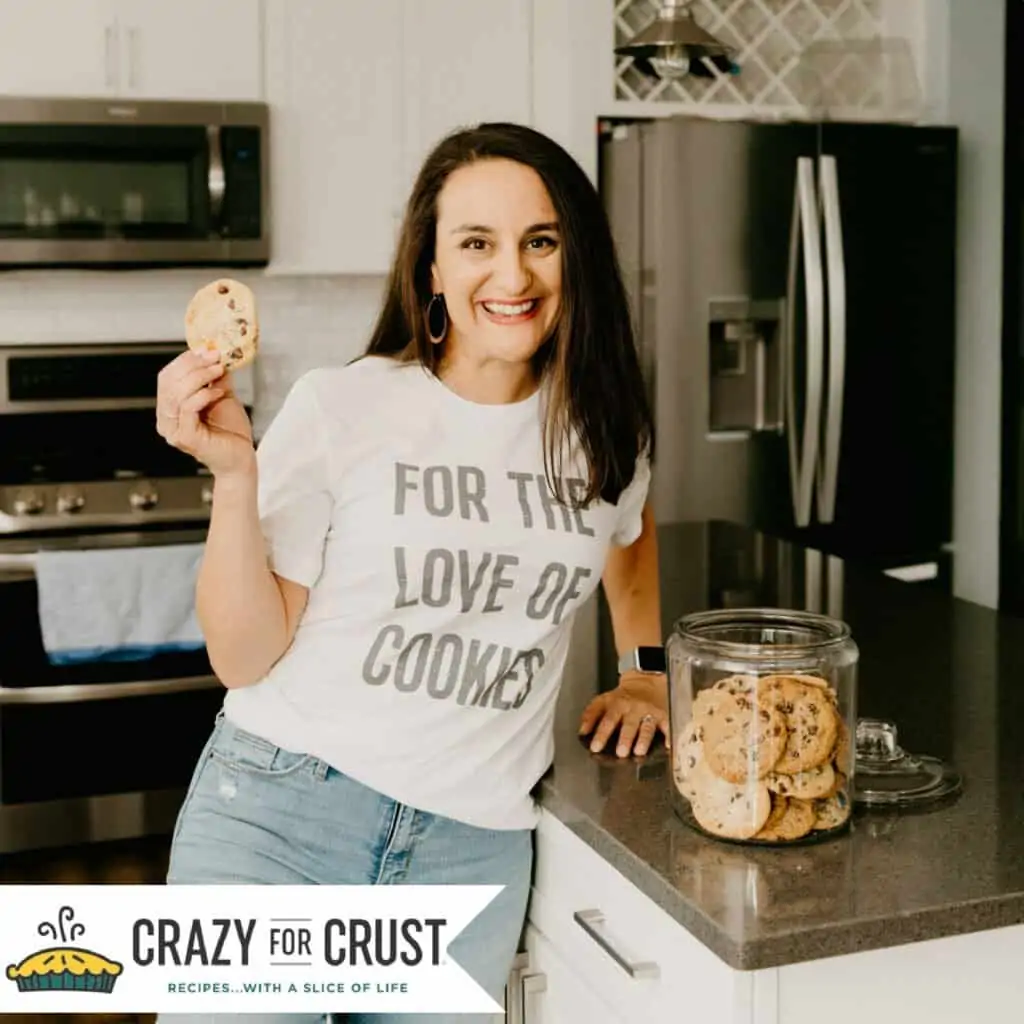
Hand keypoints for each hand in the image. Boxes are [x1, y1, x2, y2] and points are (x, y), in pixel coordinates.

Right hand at [155, 349, 254, 477]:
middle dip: (193, 365)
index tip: (208, 350)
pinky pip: (187, 408)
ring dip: (199, 377)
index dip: (185, 360)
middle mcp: (166, 419)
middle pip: (169, 382)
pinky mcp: (185, 438)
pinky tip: (218, 392)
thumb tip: (215, 354)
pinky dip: (203, 395)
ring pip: (176, 393)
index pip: (167, 377)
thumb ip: (215, 377)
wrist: (242, 459)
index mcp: (170, 408)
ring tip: (219, 371)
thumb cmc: (231, 431)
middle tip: (215, 357)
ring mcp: (173, 430)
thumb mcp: (222, 396)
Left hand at [578, 673, 669, 757]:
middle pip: (628, 724)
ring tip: (639, 751)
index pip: (607, 719)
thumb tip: (582, 732)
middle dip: (624, 738)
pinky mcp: (663, 715)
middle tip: (620, 752)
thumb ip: (591, 714)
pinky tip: (669, 745)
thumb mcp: (604, 700)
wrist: (646, 681)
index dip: (601, 734)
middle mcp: (633, 708)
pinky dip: (669, 735)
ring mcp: (649, 711)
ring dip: (643, 739)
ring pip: (646, 726)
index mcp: (616, 704)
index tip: (595, 747)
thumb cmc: (622, 696)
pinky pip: (667, 725)